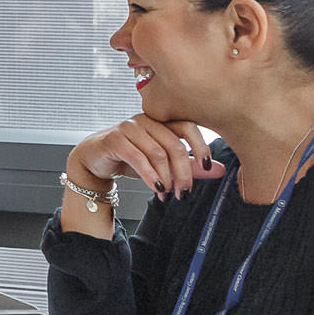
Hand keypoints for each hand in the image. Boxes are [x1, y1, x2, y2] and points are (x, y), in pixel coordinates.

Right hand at [68, 115, 226, 200]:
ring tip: (167, 194)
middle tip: (184, 192)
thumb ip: (189, 166)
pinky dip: (150, 175)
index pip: (188, 127)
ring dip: (165, 178)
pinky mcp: (115, 138)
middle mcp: (147, 120)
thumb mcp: (162, 163)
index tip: (208, 166)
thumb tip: (219, 171)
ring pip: (157, 153)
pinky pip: (138, 157)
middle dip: (183, 172)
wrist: (93, 161)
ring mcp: (130, 127)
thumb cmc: (128, 158)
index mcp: (162, 121)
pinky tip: (156, 188)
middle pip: (174, 144)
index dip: (201, 146)